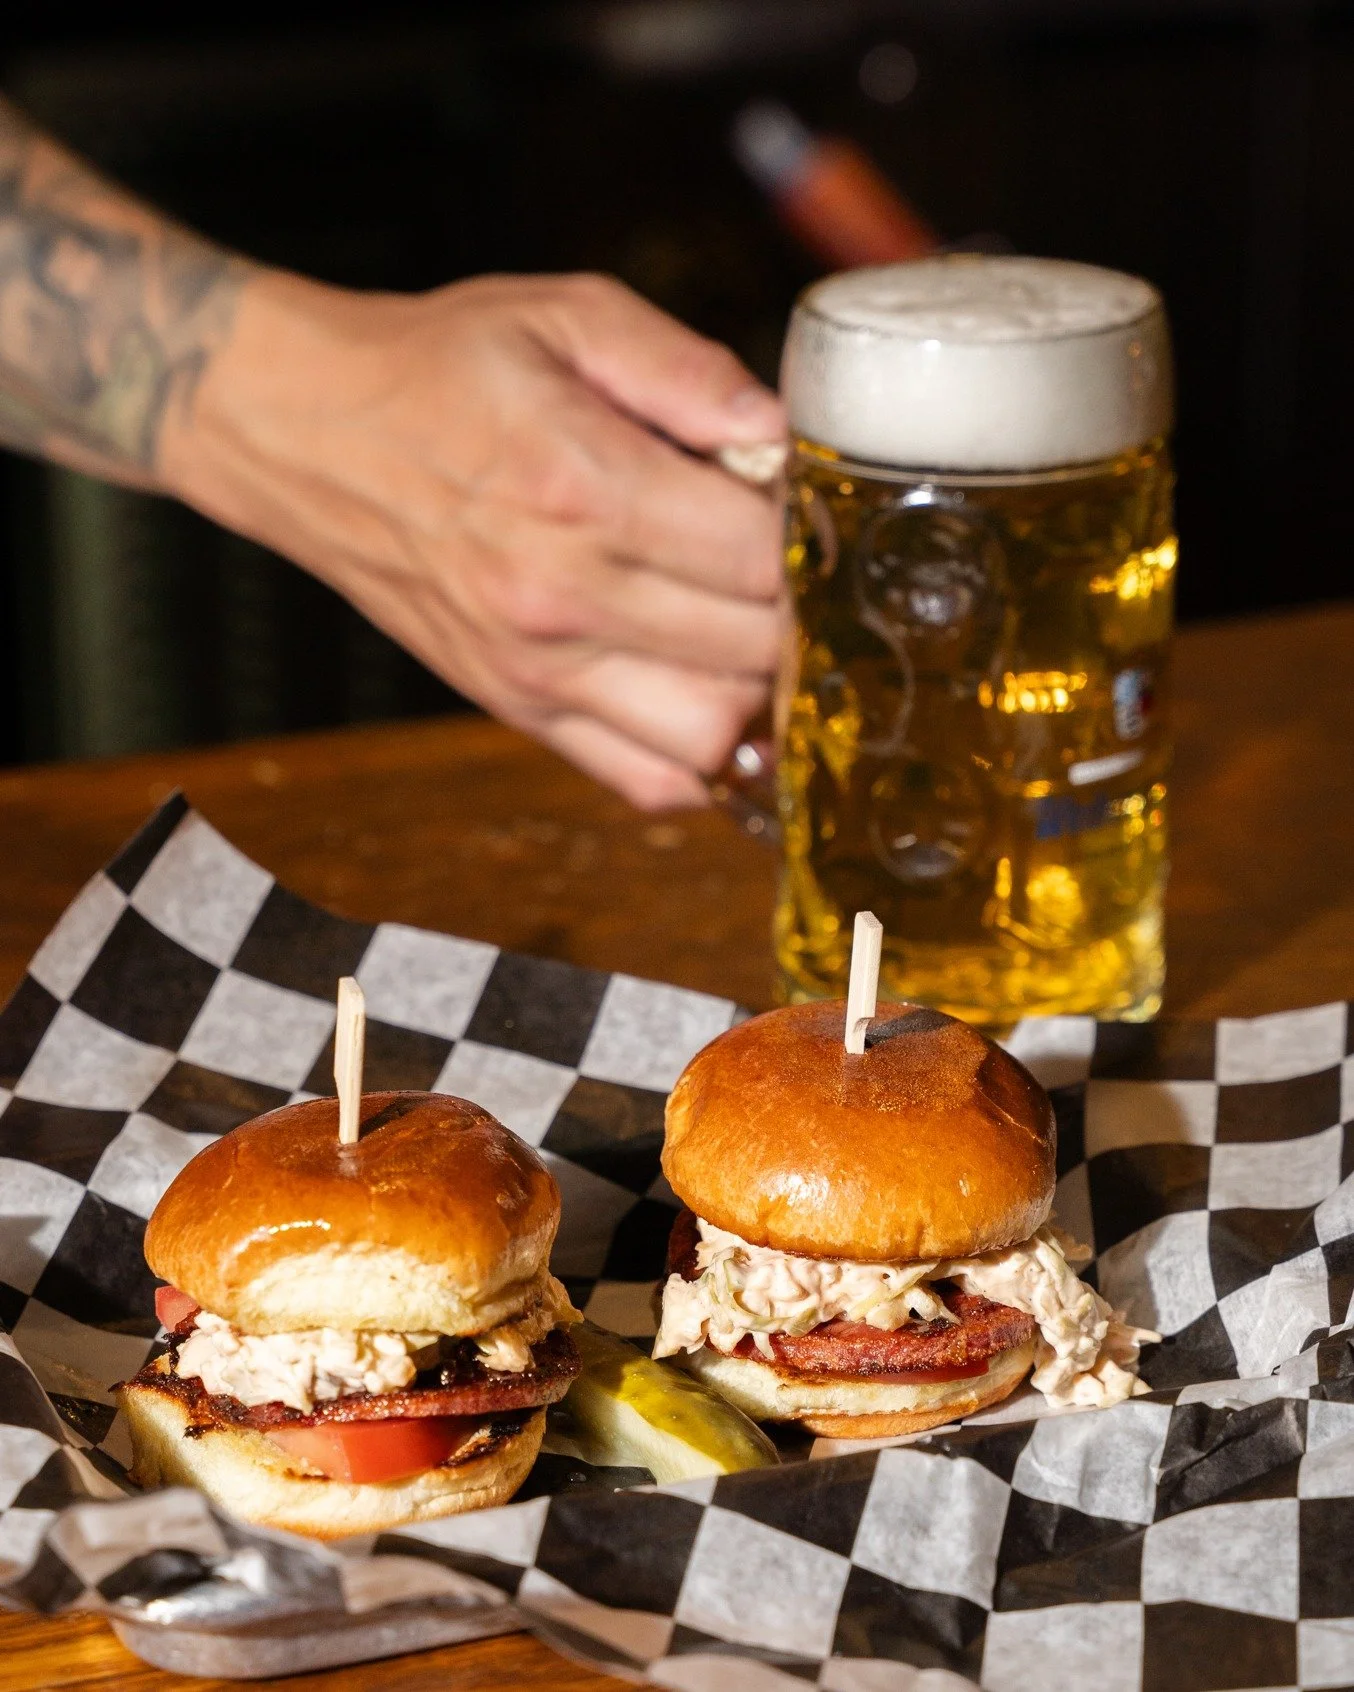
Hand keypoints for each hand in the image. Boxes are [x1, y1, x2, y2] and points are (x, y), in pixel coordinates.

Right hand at [160, 269, 787, 807]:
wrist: (307, 434)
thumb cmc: (438, 370)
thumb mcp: (565, 315)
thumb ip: (687, 369)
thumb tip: (782, 430)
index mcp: (585, 487)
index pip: (759, 559)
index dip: (812, 543)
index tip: (813, 517)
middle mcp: (561, 595)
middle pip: (751, 653)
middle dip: (798, 615)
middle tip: (795, 572)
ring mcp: (536, 668)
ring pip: (710, 735)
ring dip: (757, 694)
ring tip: (753, 634)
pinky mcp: (516, 708)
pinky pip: (643, 781)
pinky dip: (699, 761)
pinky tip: (709, 700)